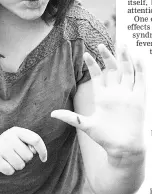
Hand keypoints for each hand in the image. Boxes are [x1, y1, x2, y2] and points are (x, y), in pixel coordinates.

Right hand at [0, 127, 46, 175]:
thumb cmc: (5, 150)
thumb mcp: (17, 142)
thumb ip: (29, 143)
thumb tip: (36, 151)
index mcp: (16, 131)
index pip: (36, 139)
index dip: (43, 150)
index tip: (44, 159)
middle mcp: (9, 137)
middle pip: (29, 156)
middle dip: (24, 160)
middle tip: (13, 156)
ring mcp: (1, 148)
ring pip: (20, 165)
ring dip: (16, 166)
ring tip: (7, 160)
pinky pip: (11, 171)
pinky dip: (8, 171)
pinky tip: (2, 165)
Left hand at [51, 44, 145, 161]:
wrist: (122, 149)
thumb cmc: (104, 138)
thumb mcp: (85, 125)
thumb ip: (70, 117)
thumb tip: (51, 114)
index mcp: (103, 96)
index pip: (98, 76)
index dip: (92, 65)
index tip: (86, 54)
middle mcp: (115, 93)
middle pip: (113, 70)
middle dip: (108, 56)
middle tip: (101, 44)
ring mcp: (127, 95)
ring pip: (126, 72)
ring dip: (124, 59)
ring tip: (122, 45)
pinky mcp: (139, 99)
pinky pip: (140, 81)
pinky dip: (140, 69)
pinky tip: (138, 58)